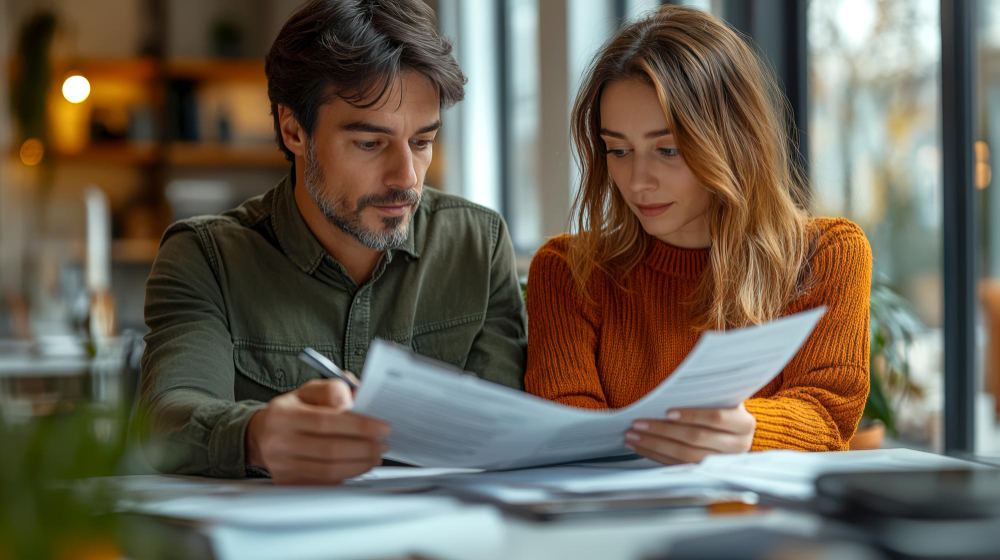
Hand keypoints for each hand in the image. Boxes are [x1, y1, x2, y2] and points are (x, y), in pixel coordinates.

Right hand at [246, 378, 390, 484]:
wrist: (262, 435)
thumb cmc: (294, 409)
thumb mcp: (309, 390)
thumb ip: (332, 388)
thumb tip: (352, 400)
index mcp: (284, 414)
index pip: (326, 421)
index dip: (358, 426)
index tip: (382, 427)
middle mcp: (279, 442)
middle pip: (330, 450)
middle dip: (364, 448)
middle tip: (383, 444)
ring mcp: (281, 466)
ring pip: (329, 471)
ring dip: (359, 464)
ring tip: (376, 455)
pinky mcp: (287, 482)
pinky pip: (323, 483)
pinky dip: (346, 476)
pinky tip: (359, 466)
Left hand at [624, 403, 755, 464]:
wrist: (734, 431)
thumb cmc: (721, 407)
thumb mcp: (721, 398)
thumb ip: (704, 395)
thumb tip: (669, 390)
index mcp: (744, 424)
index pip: (716, 418)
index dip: (692, 415)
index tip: (667, 411)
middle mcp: (738, 446)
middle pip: (696, 439)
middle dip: (663, 431)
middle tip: (638, 423)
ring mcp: (722, 463)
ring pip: (685, 456)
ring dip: (654, 445)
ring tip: (633, 436)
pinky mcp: (705, 472)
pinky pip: (678, 466)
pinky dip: (656, 455)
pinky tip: (640, 447)